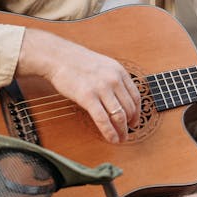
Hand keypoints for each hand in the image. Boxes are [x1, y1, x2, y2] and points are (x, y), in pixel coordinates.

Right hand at [17, 29, 140, 143]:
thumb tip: (121, 99)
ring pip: (119, 115)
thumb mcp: (104, 65)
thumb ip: (114, 79)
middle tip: (128, 132)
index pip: (136, 96)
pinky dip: (109, 132)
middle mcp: (114, 80)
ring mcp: (101, 88)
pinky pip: (103, 120)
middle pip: (129, 108)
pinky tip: (112, 139)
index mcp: (119, 71)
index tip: (135, 121)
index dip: (137, 112)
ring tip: (122, 139)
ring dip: (122, 131)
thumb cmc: (78, 62)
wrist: (58, 57)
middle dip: (130, 124)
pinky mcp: (88, 97)